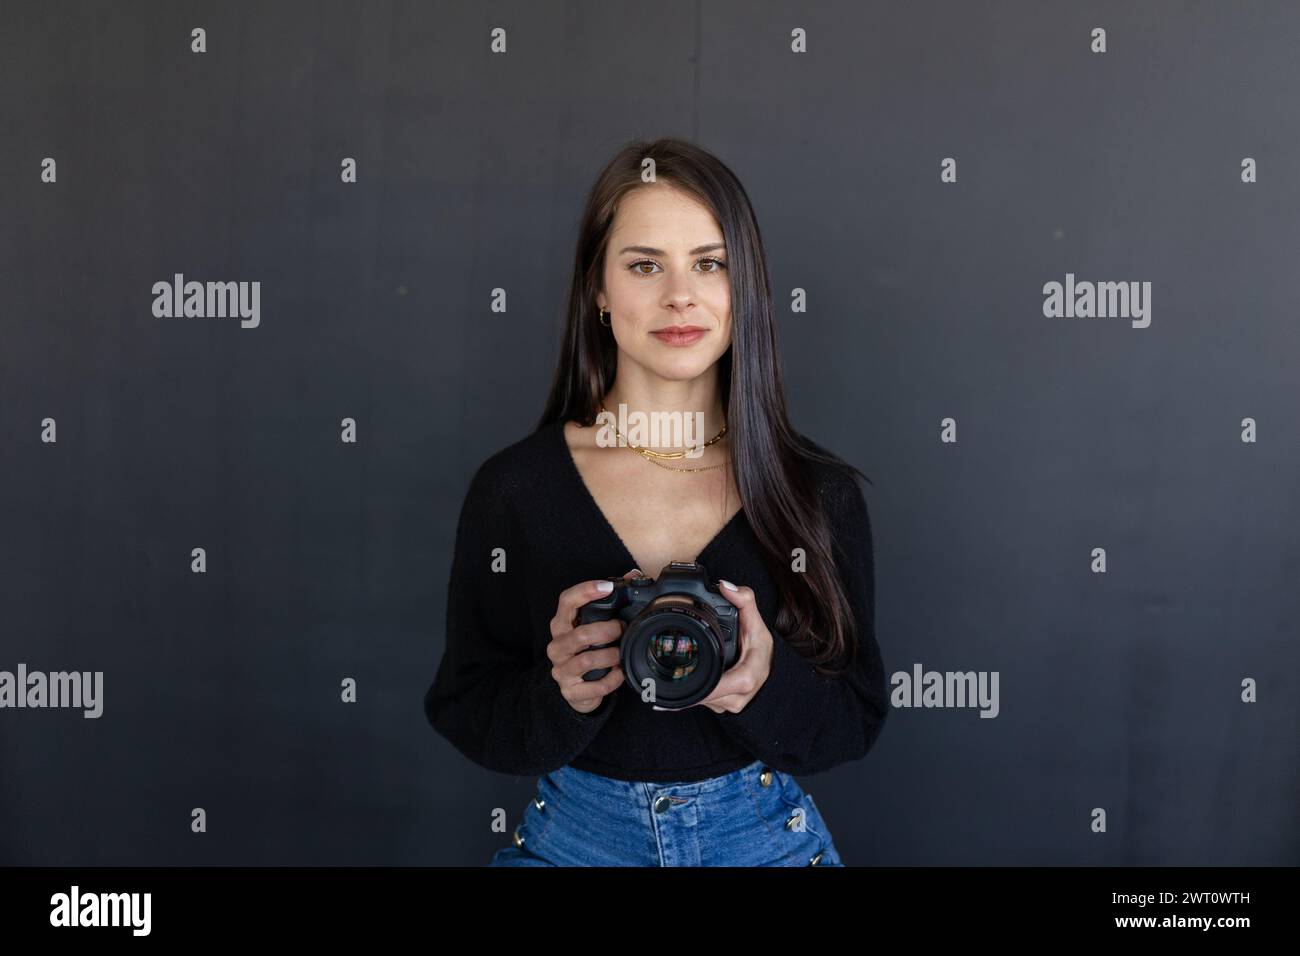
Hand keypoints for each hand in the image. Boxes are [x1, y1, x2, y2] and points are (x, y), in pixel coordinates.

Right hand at [547, 568, 641, 713]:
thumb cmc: (587, 651)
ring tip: (621, 654)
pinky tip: (619, 673)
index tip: (607, 587)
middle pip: (579, 634)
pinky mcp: (570, 691)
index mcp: (561, 625)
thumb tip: (632, 575)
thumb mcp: (593, 626)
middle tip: (621, 628)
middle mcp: (557, 646)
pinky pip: (594, 686)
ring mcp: (561, 669)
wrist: (576, 690)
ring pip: (586, 661)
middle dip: (606, 630)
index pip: (566, 601)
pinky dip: (612, 680)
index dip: (585, 591)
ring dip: (610, 656)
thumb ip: (612, 601)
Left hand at [654, 579, 772, 713]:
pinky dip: (688, 694)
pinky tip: (670, 692)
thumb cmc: (762, 650)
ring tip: (659, 683)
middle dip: (681, 686)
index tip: (676, 678)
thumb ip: (745, 602)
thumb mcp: (757, 624)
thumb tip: (726, 587)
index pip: (718, 686)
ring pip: (699, 701)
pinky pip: (701, 702)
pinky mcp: (721, 706)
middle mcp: (736, 697)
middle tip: (653, 682)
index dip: (698, 686)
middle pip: (702, 696)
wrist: (770, 670)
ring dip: (683, 691)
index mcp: (744, 679)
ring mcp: (728, 704)